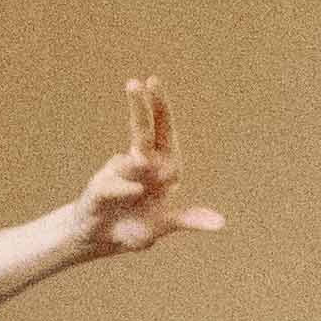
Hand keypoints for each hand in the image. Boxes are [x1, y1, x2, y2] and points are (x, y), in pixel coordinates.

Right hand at [65, 74, 222, 262]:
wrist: (101, 240)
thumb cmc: (136, 224)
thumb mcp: (165, 224)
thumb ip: (190, 220)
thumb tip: (221, 223)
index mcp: (161, 166)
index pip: (163, 129)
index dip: (159, 106)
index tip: (152, 80)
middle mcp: (139, 165)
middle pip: (141, 132)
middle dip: (139, 108)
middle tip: (134, 83)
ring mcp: (118, 176)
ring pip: (127, 161)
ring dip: (134, 160)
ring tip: (143, 165)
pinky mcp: (99, 190)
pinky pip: (112, 185)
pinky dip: (123, 187)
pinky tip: (135, 191)